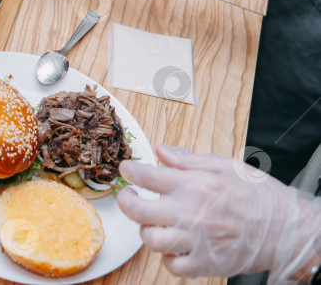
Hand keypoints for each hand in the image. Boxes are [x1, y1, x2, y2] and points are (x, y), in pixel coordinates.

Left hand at [118, 144, 320, 280]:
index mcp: (194, 185)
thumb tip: (160, 151)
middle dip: (126, 202)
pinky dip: (168, 257)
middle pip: (138, 210)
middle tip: (129, 198)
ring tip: (156, 223)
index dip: (129, 172)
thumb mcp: (224, 166)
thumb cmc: (259, 195)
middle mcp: (190, 212)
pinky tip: (175, 246)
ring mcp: (196, 240)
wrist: (288, 229)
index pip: (145, 176)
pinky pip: (171, 265)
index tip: (126, 171)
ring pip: (150, 239)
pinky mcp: (205, 263)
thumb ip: (188, 160)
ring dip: (148, 231)